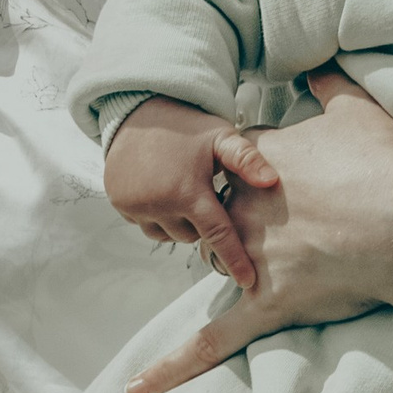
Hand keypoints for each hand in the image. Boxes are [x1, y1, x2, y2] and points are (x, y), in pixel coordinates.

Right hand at [101, 95, 280, 287]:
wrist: (138, 110)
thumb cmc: (187, 125)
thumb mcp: (221, 137)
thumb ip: (247, 160)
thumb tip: (272, 181)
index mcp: (188, 192)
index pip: (218, 236)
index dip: (235, 260)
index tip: (248, 282)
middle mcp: (159, 204)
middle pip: (192, 236)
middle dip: (201, 222)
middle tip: (203, 190)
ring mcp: (135, 206)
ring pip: (168, 234)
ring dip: (178, 222)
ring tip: (180, 188)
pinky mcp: (119, 204)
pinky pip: (145, 224)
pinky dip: (156, 215)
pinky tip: (160, 188)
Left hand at [127, 71, 392, 392]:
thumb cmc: (389, 165)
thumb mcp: (356, 109)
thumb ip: (328, 84)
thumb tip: (315, 64)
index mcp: (257, 161)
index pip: (230, 161)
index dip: (247, 168)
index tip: (270, 171)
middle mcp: (243, 208)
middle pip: (214, 211)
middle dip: (230, 215)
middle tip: (275, 217)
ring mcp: (252, 258)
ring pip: (217, 259)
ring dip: (227, 258)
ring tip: (269, 258)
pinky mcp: (266, 304)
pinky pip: (213, 340)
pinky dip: (174, 367)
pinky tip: (138, 390)